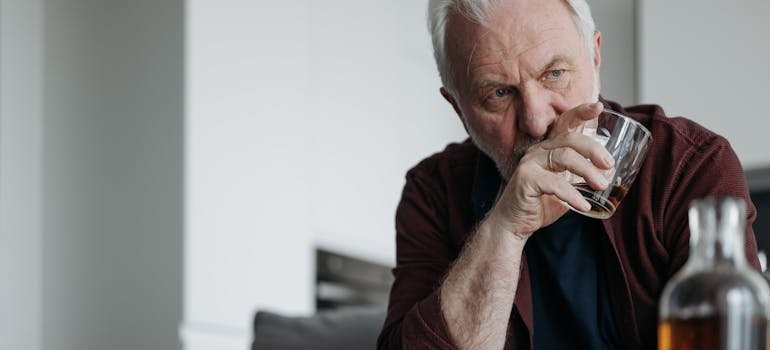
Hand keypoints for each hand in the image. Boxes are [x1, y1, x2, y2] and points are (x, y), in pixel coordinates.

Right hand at [488, 102, 614, 238]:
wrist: (514, 225)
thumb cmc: (541, 204)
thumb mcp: (566, 186)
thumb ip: (582, 176)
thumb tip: (611, 173)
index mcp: (548, 149)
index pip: (564, 123)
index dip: (580, 112)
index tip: (598, 106)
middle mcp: (538, 151)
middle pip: (569, 139)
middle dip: (593, 149)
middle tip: (609, 165)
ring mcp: (529, 164)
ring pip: (564, 157)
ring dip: (587, 171)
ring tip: (602, 186)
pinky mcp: (525, 180)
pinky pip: (554, 183)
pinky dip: (572, 195)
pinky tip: (583, 206)